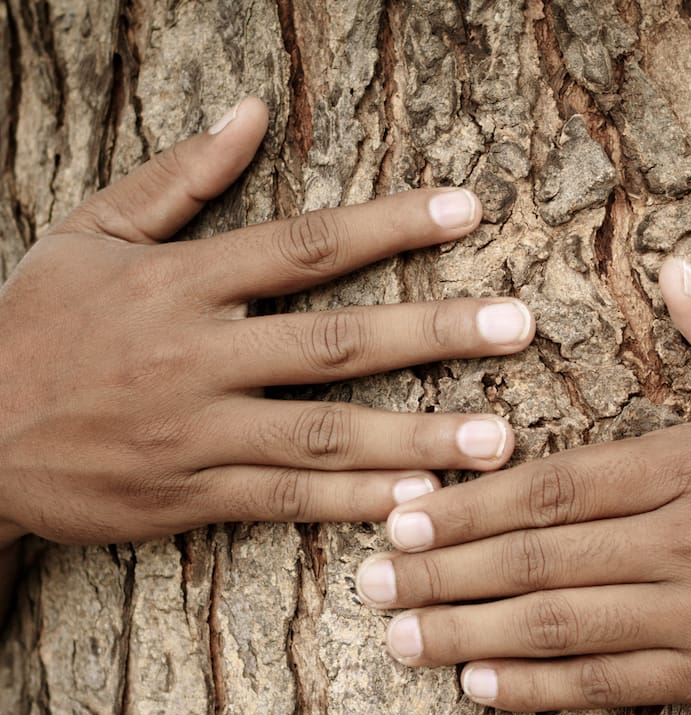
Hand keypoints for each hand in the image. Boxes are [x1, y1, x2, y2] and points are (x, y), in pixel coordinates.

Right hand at [0, 97, 533, 548]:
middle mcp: (196, 354)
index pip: (303, 245)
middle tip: (518, 326)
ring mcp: (196, 430)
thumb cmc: (33, 326)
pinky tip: (419, 501)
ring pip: (323, 432)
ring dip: (417, 435)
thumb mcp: (89, 234)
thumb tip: (253, 112)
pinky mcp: (189, 495)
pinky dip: (353, 501)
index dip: (389, 225)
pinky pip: (284, 500)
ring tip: (498, 441)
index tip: (467, 208)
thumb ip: (178, 177)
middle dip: (433, 333)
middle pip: (334, 342)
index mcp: (179, 281)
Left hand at [355, 258, 690, 714]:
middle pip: (539, 556)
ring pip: (559, 624)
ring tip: (396, 634)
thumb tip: (677, 269)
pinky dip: (540, 686)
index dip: (472, 500)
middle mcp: (689, 541)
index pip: (560, 485)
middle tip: (369, 574)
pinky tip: (481, 686)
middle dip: (444, 566)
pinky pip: (610, 683)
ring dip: (468, 630)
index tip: (405, 505)